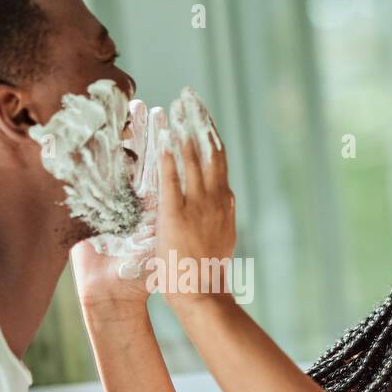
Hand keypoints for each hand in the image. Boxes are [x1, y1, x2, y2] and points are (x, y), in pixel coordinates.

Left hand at [155, 112, 235, 308]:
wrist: (203, 295)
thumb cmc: (207, 272)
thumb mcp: (223, 237)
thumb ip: (223, 215)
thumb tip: (227, 199)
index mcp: (224, 202)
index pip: (219, 158)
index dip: (210, 133)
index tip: (202, 114)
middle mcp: (215, 199)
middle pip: (209, 149)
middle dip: (199, 120)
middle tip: (189, 96)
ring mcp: (197, 207)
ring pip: (192, 159)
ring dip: (183, 130)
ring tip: (173, 107)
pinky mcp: (176, 217)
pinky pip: (172, 181)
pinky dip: (169, 157)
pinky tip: (164, 138)